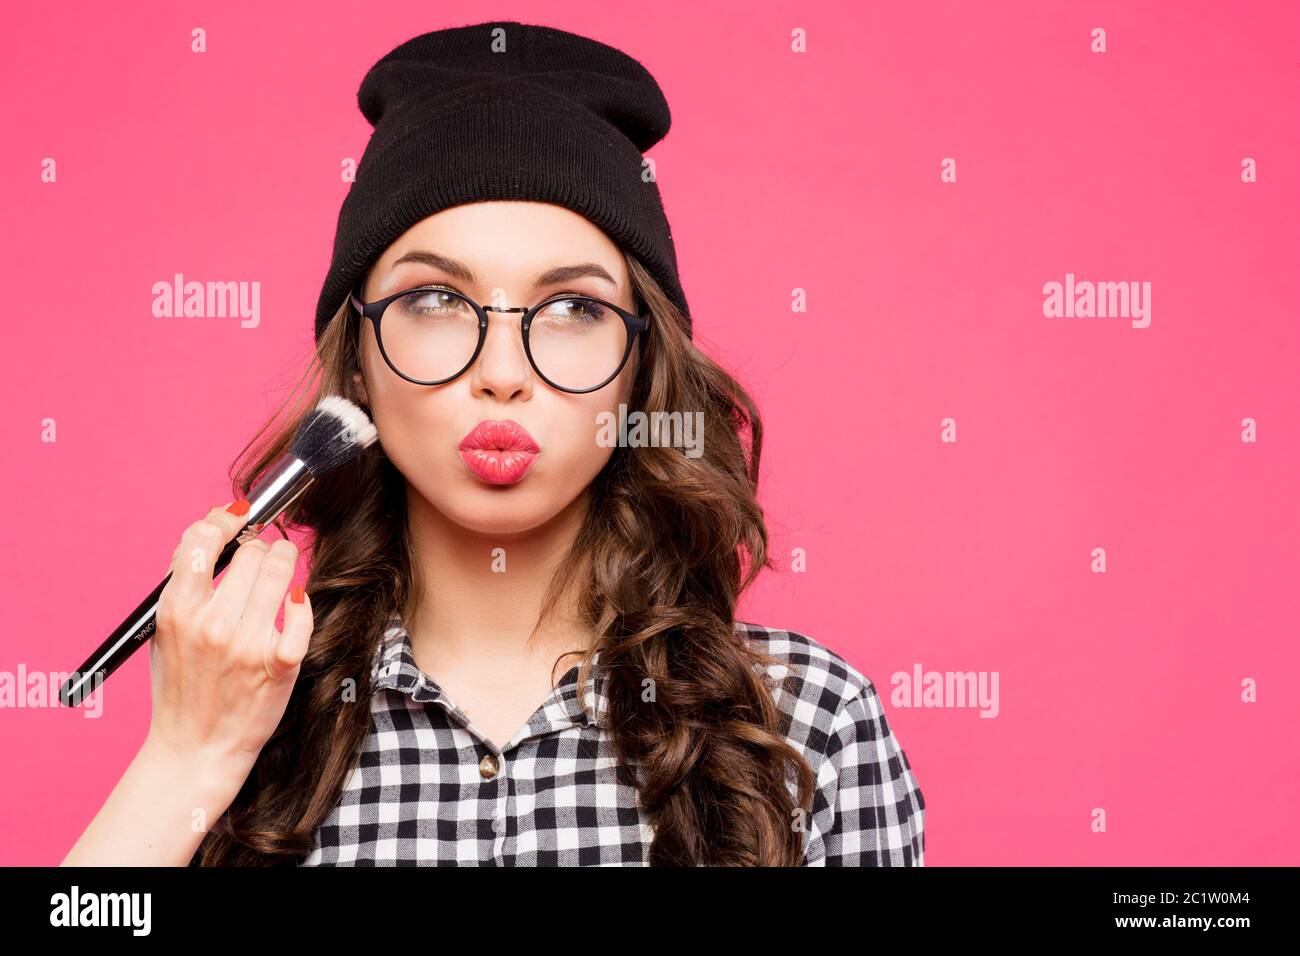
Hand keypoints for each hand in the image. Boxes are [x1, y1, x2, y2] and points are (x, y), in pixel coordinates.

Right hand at [145, 500, 312, 785]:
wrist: (196, 749)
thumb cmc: (182, 688)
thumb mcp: (166, 632)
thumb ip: (184, 585)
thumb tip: (210, 533)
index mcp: (178, 612)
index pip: (201, 541)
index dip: (223, 521)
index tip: (237, 518)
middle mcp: (213, 625)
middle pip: (251, 552)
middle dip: (260, 546)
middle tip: (262, 553)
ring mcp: (248, 644)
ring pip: (281, 570)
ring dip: (285, 561)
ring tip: (283, 565)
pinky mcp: (280, 664)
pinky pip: (302, 610)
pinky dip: (301, 603)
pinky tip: (293, 604)